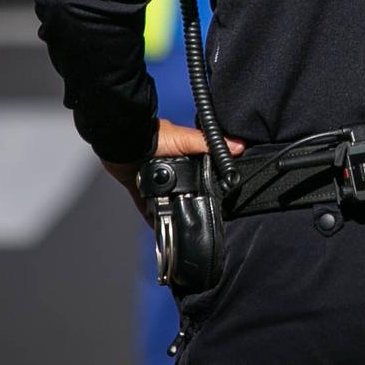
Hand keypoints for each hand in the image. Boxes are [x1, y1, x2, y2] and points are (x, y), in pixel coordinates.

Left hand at [101, 120, 246, 224]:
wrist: (124, 143)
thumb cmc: (155, 137)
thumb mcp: (187, 139)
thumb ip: (210, 144)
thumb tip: (239, 146)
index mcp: (184, 155)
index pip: (200, 170)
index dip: (210, 180)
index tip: (220, 194)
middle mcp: (169, 168)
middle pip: (183, 187)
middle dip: (189, 197)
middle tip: (199, 213)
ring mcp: (153, 178)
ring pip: (165, 198)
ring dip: (170, 208)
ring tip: (180, 224)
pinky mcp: (139, 187)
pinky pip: (146, 206)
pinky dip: (150, 216)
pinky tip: (157, 227)